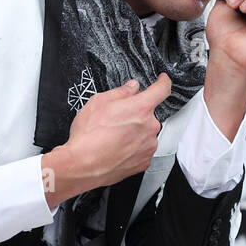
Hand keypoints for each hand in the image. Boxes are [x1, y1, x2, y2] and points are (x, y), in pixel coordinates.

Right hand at [41, 73, 171, 207]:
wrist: (82, 165)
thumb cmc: (88, 135)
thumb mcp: (99, 102)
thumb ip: (120, 92)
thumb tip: (131, 88)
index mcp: (141, 108)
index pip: (162, 89)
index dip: (163, 82)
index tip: (163, 80)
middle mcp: (150, 127)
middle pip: (148, 115)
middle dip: (135, 115)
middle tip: (116, 121)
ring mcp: (149, 145)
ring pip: (145, 133)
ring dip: (134, 133)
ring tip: (113, 137)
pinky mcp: (144, 161)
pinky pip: (142, 150)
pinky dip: (132, 148)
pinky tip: (116, 148)